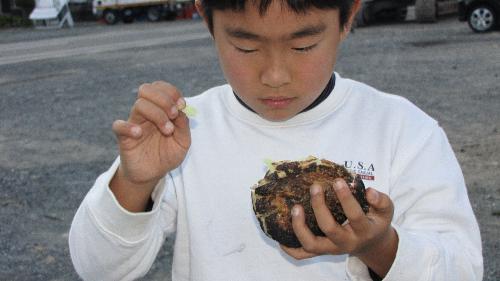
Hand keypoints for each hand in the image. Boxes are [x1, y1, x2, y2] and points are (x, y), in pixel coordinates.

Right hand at [112, 81, 190, 188]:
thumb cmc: (167, 155)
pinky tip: (140, 133)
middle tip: (173, 114)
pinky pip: (119, 125)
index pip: (160, 87)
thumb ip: (183, 125)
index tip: (182, 105)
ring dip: (157, 114)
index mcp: (159, 109)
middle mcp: (146, 113)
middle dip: (164, 98)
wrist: (152, 174)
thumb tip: (180, 111)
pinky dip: (129, 127)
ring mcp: (134, 123)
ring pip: (139, 105)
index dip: (171, 92)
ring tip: (167, 130)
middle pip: (146, 89)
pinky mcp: (124, 137)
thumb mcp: (182, 142)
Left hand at [280, 179, 397, 276]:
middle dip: (320, 207)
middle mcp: (346, 243)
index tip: (337, 181)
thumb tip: (369, 191)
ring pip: (312, 245)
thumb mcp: (385, 211)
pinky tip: (281, 236)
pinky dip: (289, 248)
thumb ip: (381, 200)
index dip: (346, 198)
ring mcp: (331, 249)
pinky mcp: (321, 252)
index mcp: (363, 231)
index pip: (355, 216)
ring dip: (300, 227)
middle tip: (315, 187)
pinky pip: (302, 255)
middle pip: (330, 229)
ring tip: (295, 208)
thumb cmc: (375, 222)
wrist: (371, 244)